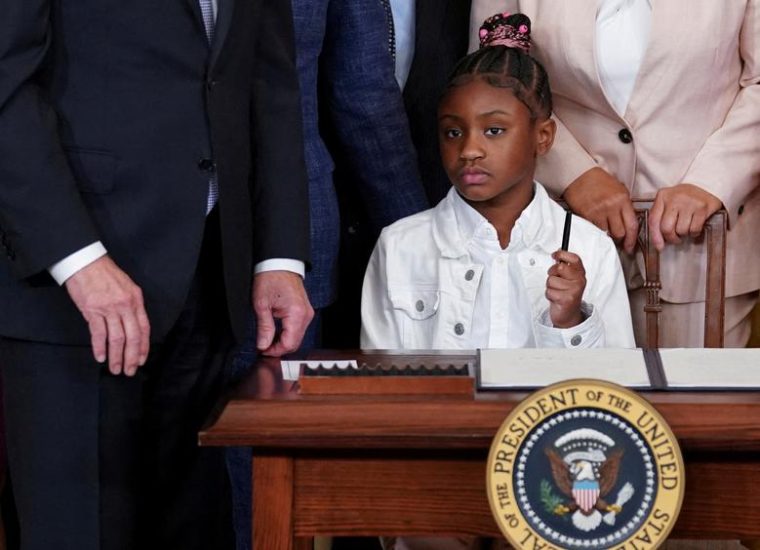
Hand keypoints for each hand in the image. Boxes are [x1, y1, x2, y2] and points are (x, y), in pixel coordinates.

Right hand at [64, 255, 149, 375]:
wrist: (86, 263)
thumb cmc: (106, 275)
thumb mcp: (128, 287)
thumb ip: (132, 305)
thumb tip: (135, 326)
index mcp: (136, 300)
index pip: (144, 328)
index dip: (143, 347)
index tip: (142, 360)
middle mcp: (125, 306)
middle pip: (132, 337)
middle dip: (132, 357)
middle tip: (129, 371)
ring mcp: (109, 309)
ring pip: (116, 339)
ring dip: (116, 357)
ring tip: (115, 369)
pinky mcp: (92, 311)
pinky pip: (98, 334)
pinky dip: (99, 348)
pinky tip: (100, 357)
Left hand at [252, 270, 313, 355]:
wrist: (279, 264)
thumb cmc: (271, 278)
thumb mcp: (261, 304)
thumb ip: (264, 328)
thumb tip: (263, 345)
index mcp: (296, 314)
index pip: (289, 343)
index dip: (275, 351)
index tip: (262, 351)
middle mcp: (306, 315)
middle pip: (295, 343)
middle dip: (279, 348)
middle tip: (263, 347)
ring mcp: (307, 313)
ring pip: (297, 337)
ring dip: (283, 342)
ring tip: (267, 339)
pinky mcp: (305, 311)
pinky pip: (298, 329)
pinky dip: (287, 334)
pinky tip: (276, 333)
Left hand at [546, 251, 586, 327]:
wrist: (569, 315)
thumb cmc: (566, 294)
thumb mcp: (568, 279)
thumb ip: (564, 266)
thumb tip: (558, 251)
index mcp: (580, 274)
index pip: (574, 259)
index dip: (563, 254)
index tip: (555, 255)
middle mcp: (579, 281)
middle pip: (560, 268)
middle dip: (552, 273)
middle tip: (555, 279)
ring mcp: (574, 291)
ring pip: (551, 280)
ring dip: (550, 287)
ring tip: (556, 292)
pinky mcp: (567, 300)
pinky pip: (549, 291)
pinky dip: (549, 295)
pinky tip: (555, 298)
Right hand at [563, 167, 638, 253]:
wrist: (579, 175)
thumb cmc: (598, 181)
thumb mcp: (618, 189)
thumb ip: (625, 205)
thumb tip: (628, 221)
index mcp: (623, 199)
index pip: (632, 225)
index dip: (632, 239)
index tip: (630, 246)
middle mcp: (612, 206)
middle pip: (620, 232)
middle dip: (619, 237)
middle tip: (617, 238)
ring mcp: (599, 211)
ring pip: (606, 233)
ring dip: (606, 233)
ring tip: (604, 227)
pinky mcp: (587, 215)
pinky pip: (594, 229)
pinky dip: (596, 229)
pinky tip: (595, 223)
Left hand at [649, 184, 721, 250]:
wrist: (706, 185)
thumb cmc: (683, 198)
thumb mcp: (668, 202)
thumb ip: (660, 217)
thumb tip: (659, 243)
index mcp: (662, 196)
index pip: (653, 220)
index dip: (655, 237)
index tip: (659, 247)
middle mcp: (674, 198)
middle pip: (666, 228)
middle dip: (671, 238)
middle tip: (676, 238)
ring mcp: (689, 202)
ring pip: (681, 230)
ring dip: (684, 234)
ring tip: (686, 228)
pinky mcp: (703, 207)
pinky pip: (694, 229)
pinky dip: (694, 233)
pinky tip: (695, 227)